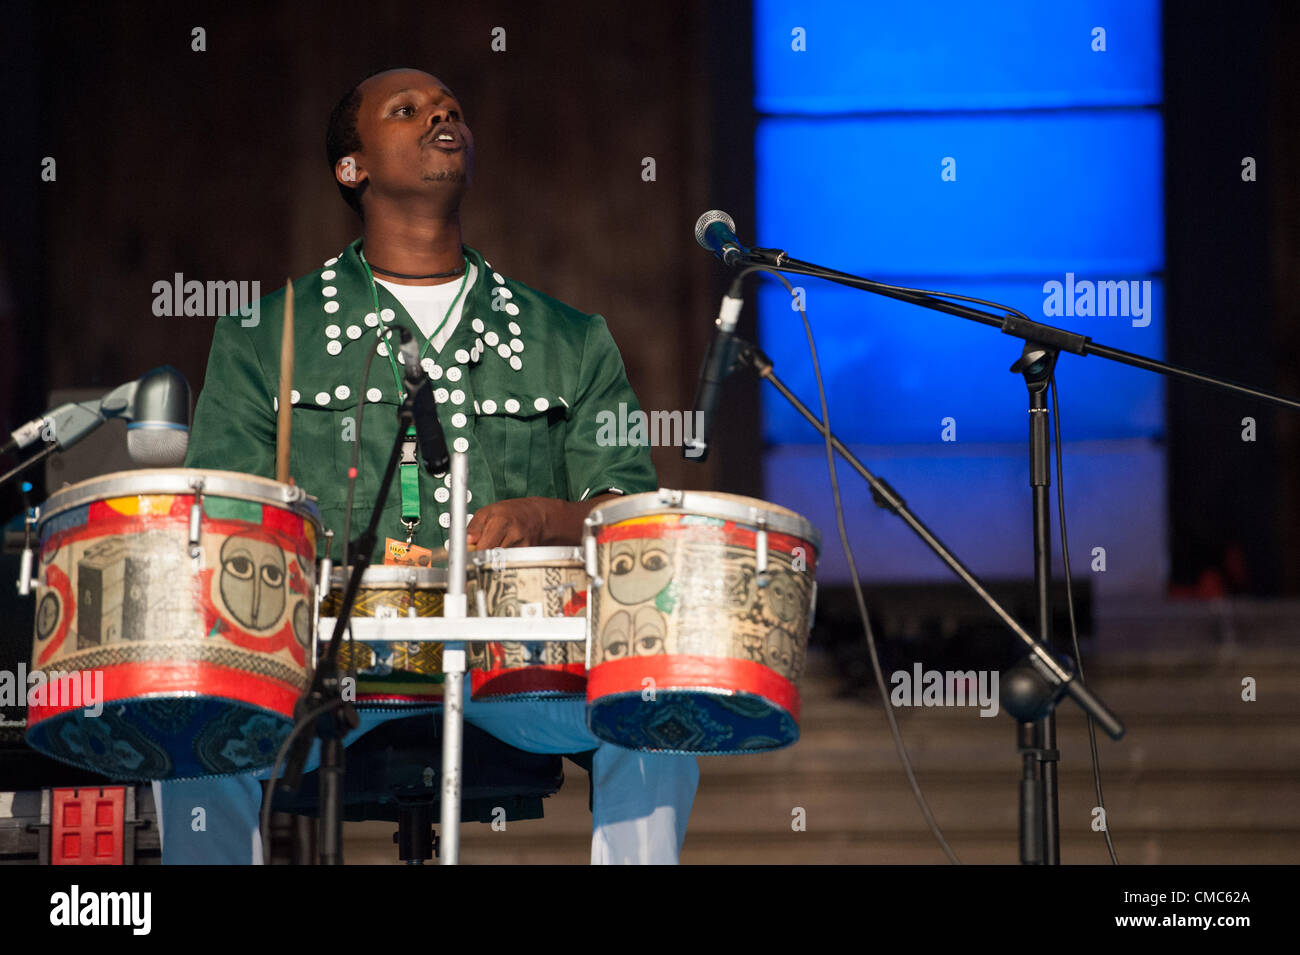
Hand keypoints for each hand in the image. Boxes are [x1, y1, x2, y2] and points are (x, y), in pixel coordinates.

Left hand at [465, 494, 616, 549]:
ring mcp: (522, 547)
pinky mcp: (527, 556)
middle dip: (480, 557)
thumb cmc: (514, 511)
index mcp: (500, 521)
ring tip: (495, 549)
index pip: (480, 547)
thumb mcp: (489, 511)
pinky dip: (503, 561)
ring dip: (492, 560)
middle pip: (489, 557)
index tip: (465, 557)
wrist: (541, 517)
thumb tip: (465, 541)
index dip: (471, 553)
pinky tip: (506, 552)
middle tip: (477, 553)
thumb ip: (474, 526)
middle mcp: (513, 534)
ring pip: (499, 562)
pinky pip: (509, 563)